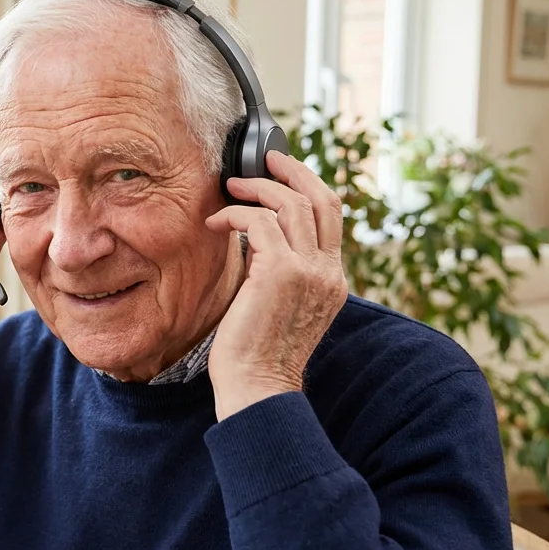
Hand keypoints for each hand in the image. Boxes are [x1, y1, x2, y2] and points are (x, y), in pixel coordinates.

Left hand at [204, 151, 347, 419]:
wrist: (258, 388)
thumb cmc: (258, 354)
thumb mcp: (282, 307)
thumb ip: (282, 272)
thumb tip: (258, 240)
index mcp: (332, 279)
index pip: (332, 216)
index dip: (308, 185)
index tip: (280, 174)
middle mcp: (328, 271)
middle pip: (322, 198)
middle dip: (292, 171)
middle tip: (263, 161)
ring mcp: (308, 270)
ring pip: (291, 203)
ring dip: (256, 189)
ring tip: (229, 190)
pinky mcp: (280, 272)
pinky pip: (259, 221)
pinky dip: (235, 213)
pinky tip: (215, 223)